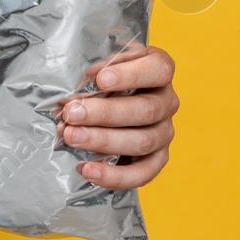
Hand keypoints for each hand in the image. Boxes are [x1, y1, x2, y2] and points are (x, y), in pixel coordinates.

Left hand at [56, 44, 177, 189]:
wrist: (105, 99)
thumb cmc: (100, 74)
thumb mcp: (100, 63)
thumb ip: (95, 71)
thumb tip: (82, 84)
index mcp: (159, 69)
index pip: (158, 70)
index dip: (131, 75)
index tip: (100, 79)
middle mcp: (167, 101)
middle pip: (146, 110)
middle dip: (105, 113)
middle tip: (72, 113)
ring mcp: (164, 131)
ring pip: (143, 141)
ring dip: (104, 141)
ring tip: (72, 137)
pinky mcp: (156, 159)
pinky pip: (142, 173)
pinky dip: (114, 175)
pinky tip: (88, 169)